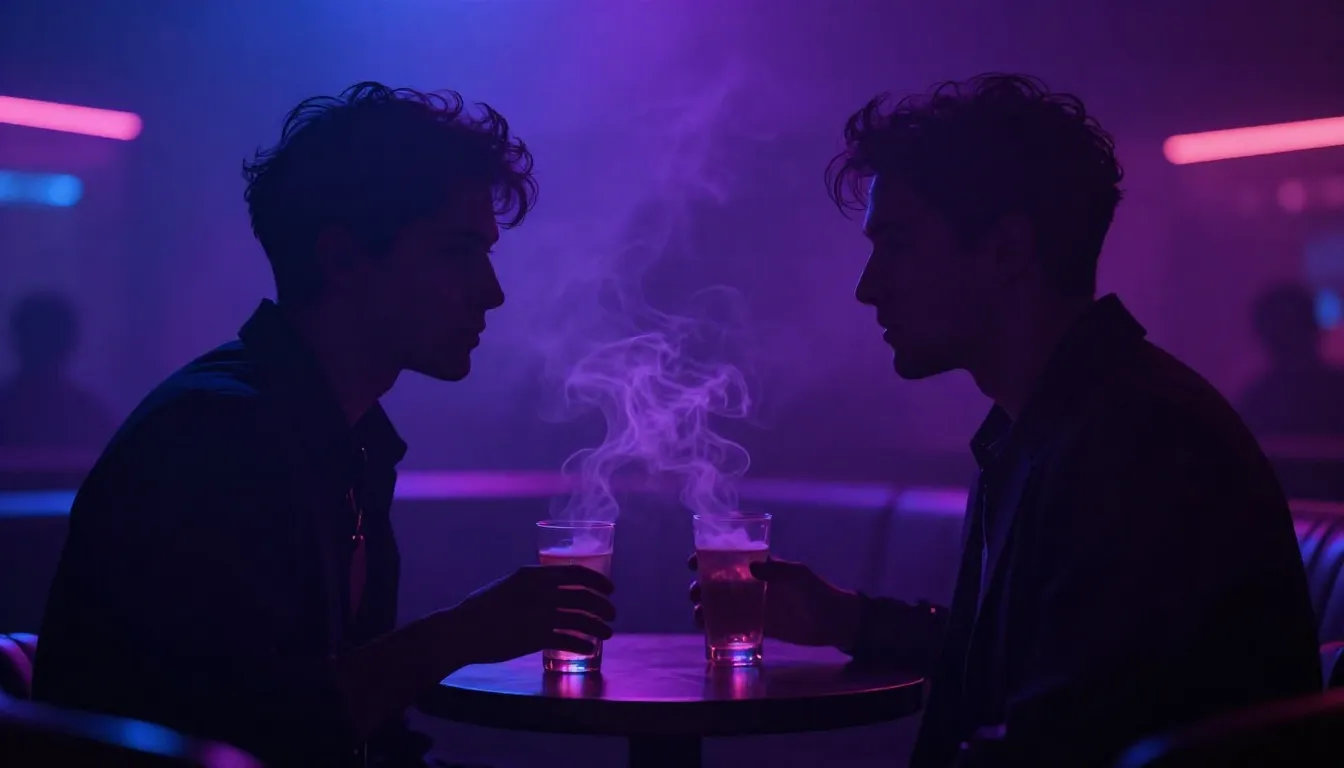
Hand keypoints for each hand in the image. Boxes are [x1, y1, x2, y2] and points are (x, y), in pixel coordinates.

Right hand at [446, 565, 615, 664]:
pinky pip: (567, 640)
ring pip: (580, 619)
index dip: (597, 581)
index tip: (609, 589)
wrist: (460, 631)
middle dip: (603, 606)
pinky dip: (583, 645)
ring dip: (599, 627)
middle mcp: (538, 591)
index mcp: (532, 574)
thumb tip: (554, 589)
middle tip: (611, 614)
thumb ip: (531, 586)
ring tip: (607, 633)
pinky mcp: (533, 637)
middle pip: (583, 597)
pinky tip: (589, 649)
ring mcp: (536, 614)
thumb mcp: (508, 586)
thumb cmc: (482, 609)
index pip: (575, 573)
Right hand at [687, 554, 860, 647]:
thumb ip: (777, 570)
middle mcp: (754, 584)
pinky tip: (707, 632)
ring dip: (705, 607)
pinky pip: (733, 625)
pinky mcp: (760, 626)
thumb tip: (750, 567)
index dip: (708, 556)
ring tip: (698, 616)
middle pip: (719, 581)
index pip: (730, 556)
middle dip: (701, 586)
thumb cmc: (818, 593)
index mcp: (762, 566)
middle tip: (694, 594)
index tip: (693, 562)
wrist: (835, 623)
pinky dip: (718, 627)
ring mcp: (756, 605)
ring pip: (722, 604)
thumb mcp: (799, 576)